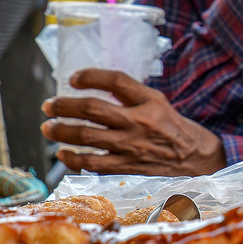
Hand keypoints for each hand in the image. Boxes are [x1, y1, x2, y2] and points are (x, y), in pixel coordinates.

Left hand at [42, 70, 225, 175]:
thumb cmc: (172, 127)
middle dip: (65, 105)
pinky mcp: (127, 167)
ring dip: (62, 131)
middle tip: (49, 105)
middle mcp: (140, 121)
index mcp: (150, 101)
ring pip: (86, 136)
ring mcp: (132, 146)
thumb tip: (93, 88)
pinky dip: (72, 158)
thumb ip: (130, 95)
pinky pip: (92, 163)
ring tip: (48, 127)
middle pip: (93, 109)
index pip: (116, 81)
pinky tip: (63, 153)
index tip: (72, 78)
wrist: (194, 159)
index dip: (91, 76)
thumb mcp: (158, 103)